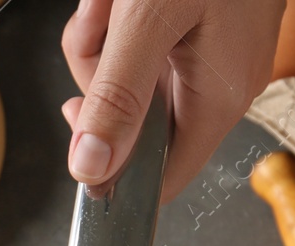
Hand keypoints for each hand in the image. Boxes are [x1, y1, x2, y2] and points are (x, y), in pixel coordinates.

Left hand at [61, 0, 282, 199]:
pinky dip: (118, 15)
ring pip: (126, 75)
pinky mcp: (198, 30)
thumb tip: (91, 168)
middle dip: (99, 71)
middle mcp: (216, 88)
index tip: (79, 139)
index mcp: (215, 101)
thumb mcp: (149, 19)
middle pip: (131, 120)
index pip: (160, 180)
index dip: (114, 172)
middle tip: (101, 23)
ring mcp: (208, 57)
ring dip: (103, 33)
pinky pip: (139, 42)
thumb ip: (118, 95)